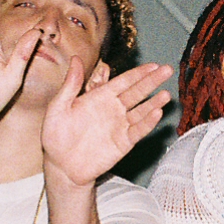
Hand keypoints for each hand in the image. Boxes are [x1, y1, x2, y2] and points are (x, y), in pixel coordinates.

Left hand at [41, 58, 172, 186]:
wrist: (61, 165)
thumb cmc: (56, 135)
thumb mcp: (58, 107)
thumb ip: (70, 85)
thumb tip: (75, 59)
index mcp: (99, 97)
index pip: (123, 81)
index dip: (138, 73)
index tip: (153, 65)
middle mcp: (113, 109)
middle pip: (137, 92)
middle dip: (152, 81)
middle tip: (167, 70)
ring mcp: (120, 126)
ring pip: (141, 111)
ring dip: (154, 102)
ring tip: (166, 94)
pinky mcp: (123, 142)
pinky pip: (138, 131)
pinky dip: (148, 122)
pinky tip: (157, 113)